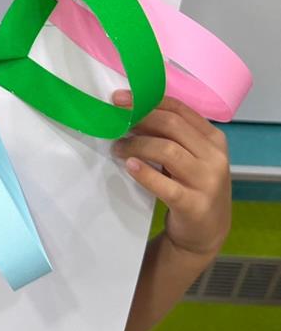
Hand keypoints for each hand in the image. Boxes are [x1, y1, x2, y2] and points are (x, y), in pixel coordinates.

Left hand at [111, 93, 230, 259]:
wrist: (207, 231)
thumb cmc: (193, 185)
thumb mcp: (191, 156)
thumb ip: (172, 135)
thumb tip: (133, 111)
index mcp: (214, 139)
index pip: (180, 109)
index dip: (148, 101)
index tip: (120, 98)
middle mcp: (214, 157)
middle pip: (172, 125)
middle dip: (139, 118)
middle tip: (116, 122)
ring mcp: (207, 182)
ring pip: (167, 150)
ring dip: (137, 145)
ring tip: (118, 148)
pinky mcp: (194, 205)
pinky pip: (166, 185)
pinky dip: (145, 173)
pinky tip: (130, 166)